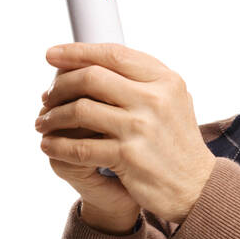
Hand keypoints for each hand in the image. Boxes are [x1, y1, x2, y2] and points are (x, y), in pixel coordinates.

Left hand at [35, 42, 216, 225]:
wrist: (196, 187)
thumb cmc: (177, 142)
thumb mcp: (172, 101)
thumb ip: (142, 79)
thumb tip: (93, 60)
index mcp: (165, 80)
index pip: (113, 54)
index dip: (77, 51)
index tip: (52, 55)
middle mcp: (154, 99)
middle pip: (91, 78)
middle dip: (60, 85)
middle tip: (46, 96)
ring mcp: (140, 128)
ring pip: (79, 110)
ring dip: (53, 117)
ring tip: (43, 123)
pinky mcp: (128, 156)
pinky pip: (79, 146)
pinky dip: (58, 145)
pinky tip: (49, 145)